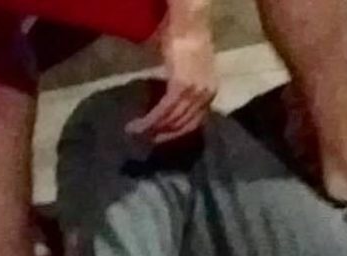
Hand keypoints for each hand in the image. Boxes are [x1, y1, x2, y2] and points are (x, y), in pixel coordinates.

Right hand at [126, 22, 216, 143]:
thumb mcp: (188, 68)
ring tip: (137, 134)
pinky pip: (164, 110)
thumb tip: (169, 99)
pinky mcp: (181, 86)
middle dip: (164, 135)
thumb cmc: (186, 39)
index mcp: (210, 92)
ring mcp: (194, 92)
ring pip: (173, 119)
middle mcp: (206, 95)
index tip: (161, 138)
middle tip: (147, 141)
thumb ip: (183, 85)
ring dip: (154, 129)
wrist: (189, 23)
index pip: (195, 121)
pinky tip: (139, 125)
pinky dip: (151, 119)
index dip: (177, 132)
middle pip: (185, 124)